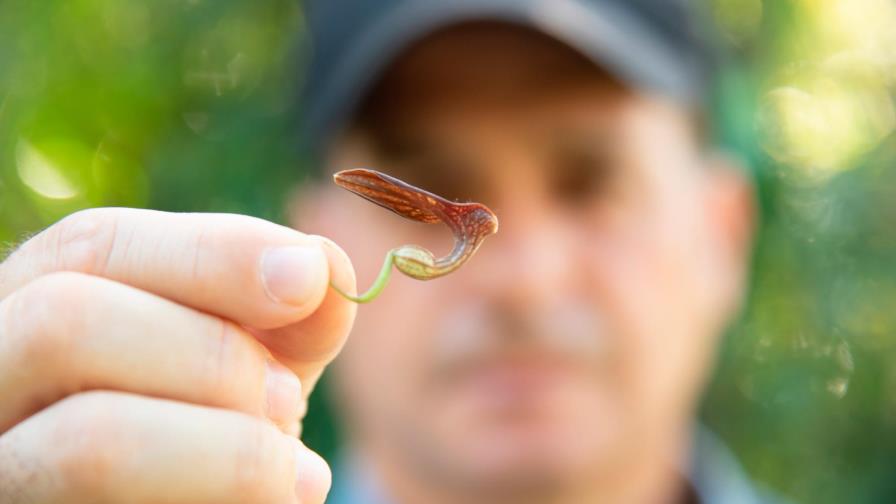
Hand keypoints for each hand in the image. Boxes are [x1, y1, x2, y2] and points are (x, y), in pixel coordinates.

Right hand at [0, 208, 356, 503]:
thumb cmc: (218, 436)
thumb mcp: (257, 365)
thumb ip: (289, 317)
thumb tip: (321, 271)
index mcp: (36, 309)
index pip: (92, 245)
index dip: (213, 254)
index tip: (308, 280)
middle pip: (66, 320)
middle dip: (210, 355)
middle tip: (287, 401)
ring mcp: (4, 468)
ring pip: (88, 442)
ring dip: (229, 449)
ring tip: (297, 474)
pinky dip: (221, 499)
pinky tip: (279, 501)